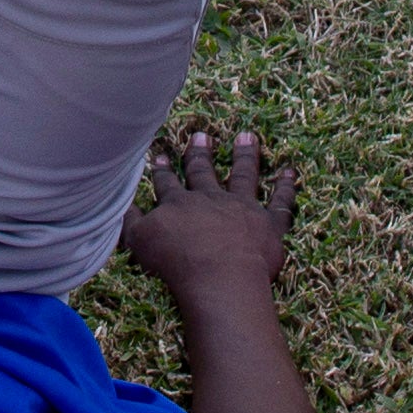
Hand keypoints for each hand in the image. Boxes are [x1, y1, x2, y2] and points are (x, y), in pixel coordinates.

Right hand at [121, 125, 297, 303]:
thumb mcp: (140, 242)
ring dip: (245, 156)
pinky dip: (286, 187)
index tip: (160, 155)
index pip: (168, 183)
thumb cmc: (177, 264)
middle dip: (200, 154)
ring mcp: (242, 208)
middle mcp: (211, 199)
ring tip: (247, 137)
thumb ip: (131, 222)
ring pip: (244, 175)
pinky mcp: (268, 224)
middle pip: (204, 172)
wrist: (218, 276)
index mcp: (179, 204)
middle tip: (201, 135)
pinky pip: (280, 202)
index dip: (163, 170)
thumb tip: (121, 204)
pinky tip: (290, 171)